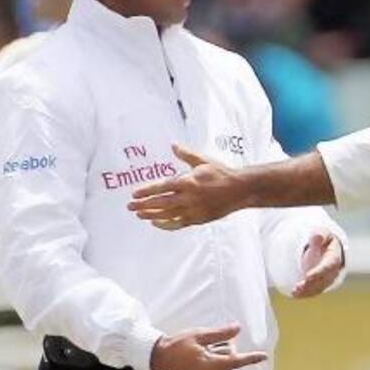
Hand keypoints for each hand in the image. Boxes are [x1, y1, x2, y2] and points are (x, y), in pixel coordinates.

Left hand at [129, 145, 249, 229]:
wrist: (240, 190)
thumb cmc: (222, 173)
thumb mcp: (203, 160)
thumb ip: (186, 154)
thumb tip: (173, 145)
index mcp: (188, 181)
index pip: (162, 187)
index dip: (146, 190)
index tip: (134, 193)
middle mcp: (188, 197)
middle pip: (161, 203)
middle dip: (144, 205)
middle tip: (130, 206)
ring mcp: (193, 210)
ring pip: (167, 215)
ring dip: (151, 215)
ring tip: (139, 215)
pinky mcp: (198, 219)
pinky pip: (178, 224)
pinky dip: (165, 224)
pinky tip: (156, 223)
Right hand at [151, 324, 266, 369]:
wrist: (160, 357)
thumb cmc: (178, 346)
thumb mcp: (200, 335)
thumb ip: (220, 333)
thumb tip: (237, 328)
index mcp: (213, 366)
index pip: (237, 360)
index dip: (252, 357)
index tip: (264, 356)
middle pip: (229, 357)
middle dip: (222, 346)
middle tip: (205, 342)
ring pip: (222, 361)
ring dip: (216, 351)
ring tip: (199, 348)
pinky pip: (214, 366)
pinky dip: (211, 357)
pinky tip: (199, 353)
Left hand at [292, 229, 344, 297]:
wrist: (327, 248)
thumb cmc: (324, 239)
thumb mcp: (323, 234)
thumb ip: (320, 235)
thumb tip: (317, 236)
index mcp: (334, 258)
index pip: (327, 267)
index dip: (318, 272)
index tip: (307, 276)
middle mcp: (332, 272)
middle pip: (322, 280)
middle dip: (310, 284)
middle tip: (298, 286)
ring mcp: (326, 279)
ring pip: (318, 288)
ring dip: (306, 290)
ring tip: (295, 291)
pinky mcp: (319, 284)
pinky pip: (313, 291)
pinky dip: (304, 293)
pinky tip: (295, 294)